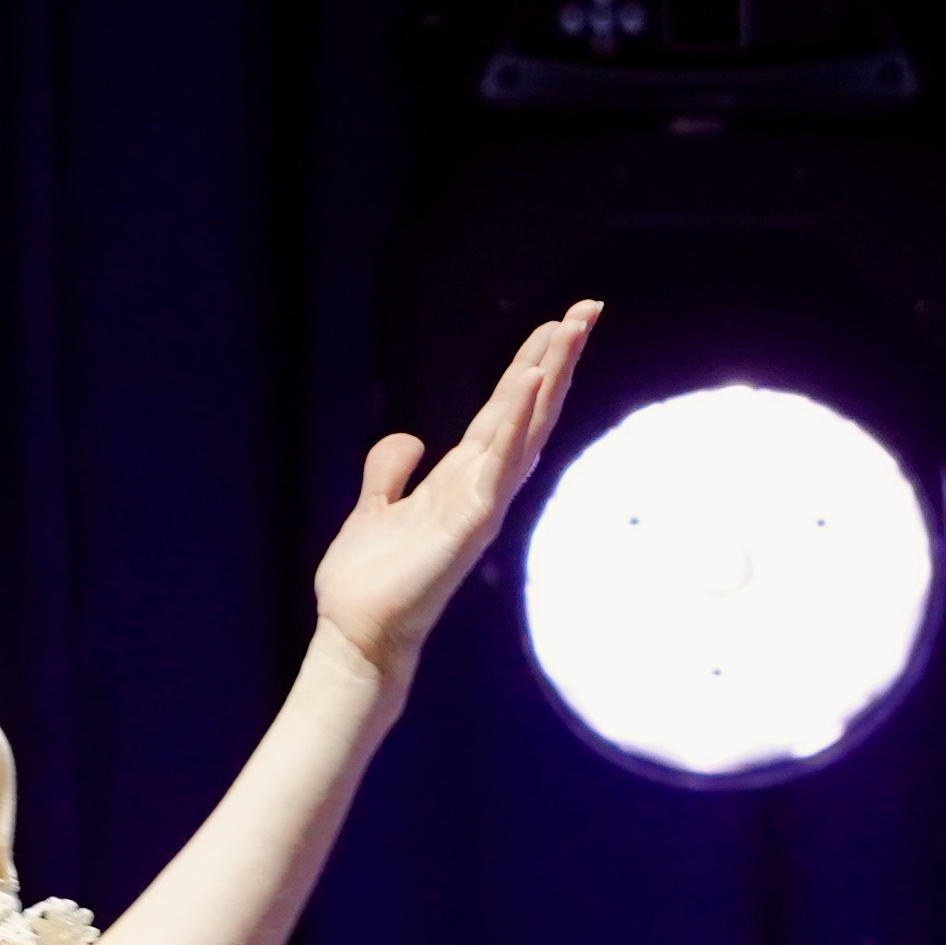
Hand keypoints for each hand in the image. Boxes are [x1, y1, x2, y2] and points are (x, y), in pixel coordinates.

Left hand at [310, 301, 599, 685]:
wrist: (358, 634)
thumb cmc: (372, 582)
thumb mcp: (375, 508)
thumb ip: (391, 472)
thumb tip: (410, 439)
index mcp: (462, 479)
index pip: (506, 412)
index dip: (531, 367)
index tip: (558, 325)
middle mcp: (481, 487)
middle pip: (527, 411)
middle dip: (556, 360)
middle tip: (587, 310)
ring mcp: (480, 505)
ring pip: (523, 430)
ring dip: (545, 379)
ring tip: (568, 331)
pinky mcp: (469, 524)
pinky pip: (498, 465)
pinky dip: (515, 423)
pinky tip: (529, 384)